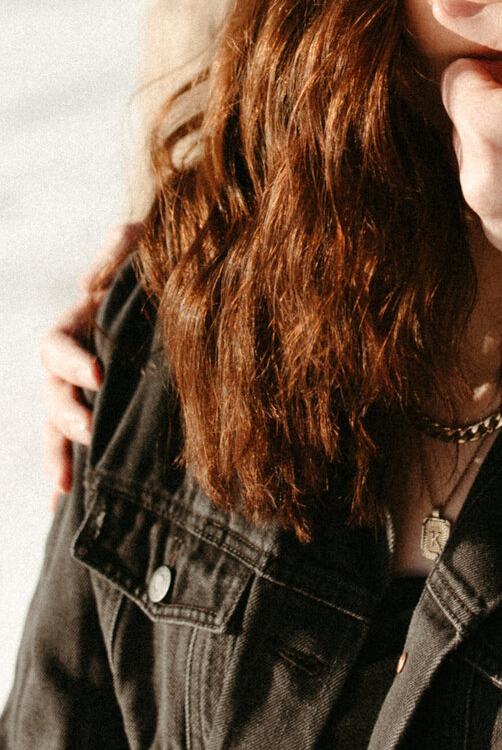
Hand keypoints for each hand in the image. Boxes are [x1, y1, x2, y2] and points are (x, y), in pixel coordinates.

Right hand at [39, 221, 141, 500]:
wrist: (201, 282)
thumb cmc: (169, 262)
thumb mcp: (148, 244)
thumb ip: (121, 247)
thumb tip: (89, 282)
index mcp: (81, 323)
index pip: (55, 347)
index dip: (70, 363)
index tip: (97, 377)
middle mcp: (79, 359)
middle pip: (52, 395)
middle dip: (66, 417)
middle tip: (91, 432)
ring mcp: (94, 389)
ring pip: (60, 426)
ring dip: (60, 454)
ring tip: (69, 484)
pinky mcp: (115, 411)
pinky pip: (85, 446)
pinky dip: (73, 474)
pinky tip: (68, 505)